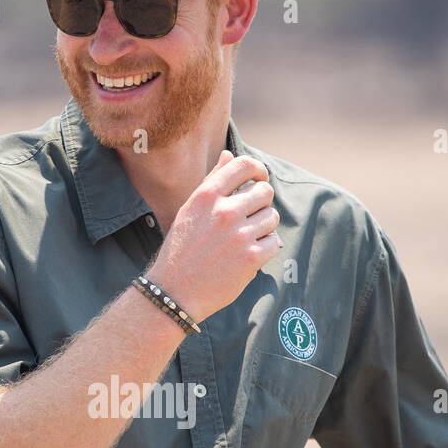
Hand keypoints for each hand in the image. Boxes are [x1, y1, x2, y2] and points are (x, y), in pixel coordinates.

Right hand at [146, 150, 280, 323]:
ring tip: (246, 238)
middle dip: (262, 203)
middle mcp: (224, 212)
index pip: (244, 166)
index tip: (259, 180)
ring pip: (272, 217)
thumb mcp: (190, 210)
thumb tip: (228, 155)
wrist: (173, 292)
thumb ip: (212, 182)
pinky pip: (274, 242)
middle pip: (265, 191)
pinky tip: (250, 254)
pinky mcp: (250, 259)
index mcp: (206, 196)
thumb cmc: (180, 250)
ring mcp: (238, 235)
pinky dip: (266, 247)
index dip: (258, 170)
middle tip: (251, 217)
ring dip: (264, 227)